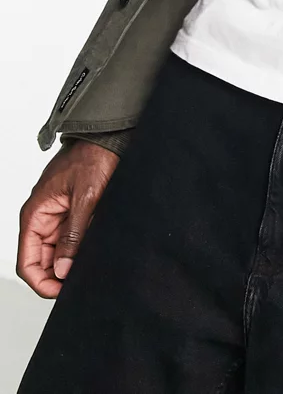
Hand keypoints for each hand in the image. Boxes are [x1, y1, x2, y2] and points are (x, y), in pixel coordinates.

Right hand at [17, 139, 118, 297]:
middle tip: (80, 283)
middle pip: (42, 262)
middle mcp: (42, 218)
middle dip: (57, 276)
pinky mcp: (73, 213)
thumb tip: (62, 270)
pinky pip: (71, 239)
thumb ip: (73, 235)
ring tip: (88, 268)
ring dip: (69, 263)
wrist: (109, 136)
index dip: (41, 283)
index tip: (61, 293)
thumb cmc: (93, 157)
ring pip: (58, 253)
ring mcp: (57, 216)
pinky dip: (80, 249)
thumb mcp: (85, 197)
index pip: (27, 263)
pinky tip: (93, 253)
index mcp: (35, 215)